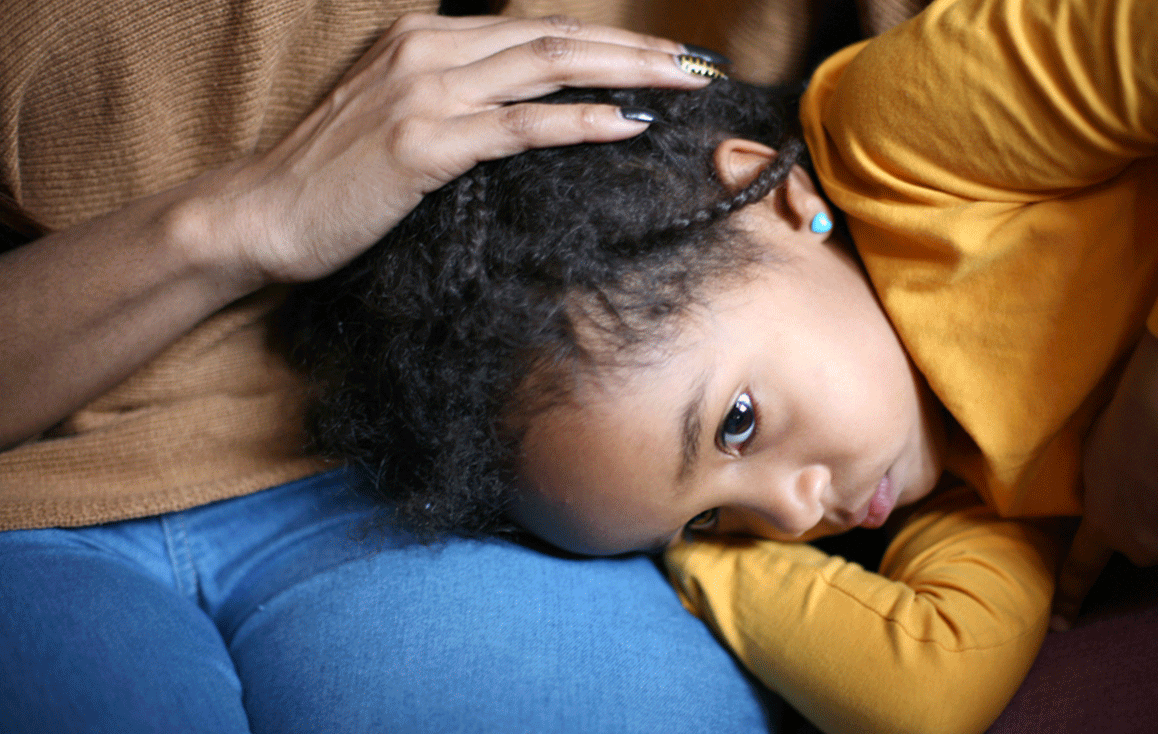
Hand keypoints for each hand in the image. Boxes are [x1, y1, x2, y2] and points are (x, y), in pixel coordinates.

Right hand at [196, 14, 710, 286]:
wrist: (261, 213)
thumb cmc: (331, 178)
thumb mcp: (396, 117)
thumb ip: (458, 101)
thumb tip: (529, 110)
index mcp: (424, 38)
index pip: (536, 30)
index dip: (608, 43)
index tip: (664, 59)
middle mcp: (427, 50)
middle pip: (556, 39)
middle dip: (637, 50)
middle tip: (700, 64)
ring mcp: (424, 91)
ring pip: (547, 68)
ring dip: (626, 74)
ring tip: (684, 84)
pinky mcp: (423, 142)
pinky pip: (519, 126)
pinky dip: (578, 122)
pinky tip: (625, 123)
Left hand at [1052, 330, 1157, 628]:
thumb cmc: (1127, 424)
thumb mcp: (1093, 459)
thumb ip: (1102, 491)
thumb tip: (1112, 496)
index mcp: (1103, 526)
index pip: (1081, 569)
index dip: (1070, 599)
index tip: (1062, 625)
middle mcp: (1142, 547)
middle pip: (1147, 545)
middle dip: (1151, 523)